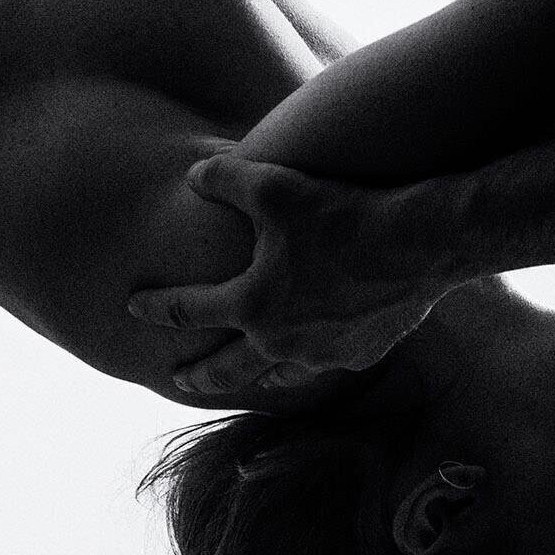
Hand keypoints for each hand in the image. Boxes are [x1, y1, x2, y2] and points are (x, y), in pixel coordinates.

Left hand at [126, 154, 446, 394]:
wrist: (421, 243)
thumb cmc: (343, 211)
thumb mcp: (273, 183)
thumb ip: (223, 179)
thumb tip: (191, 177)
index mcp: (251, 305)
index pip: (187, 311)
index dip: (157, 307)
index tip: (133, 307)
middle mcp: (281, 342)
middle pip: (225, 370)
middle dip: (196, 374)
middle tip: (177, 378)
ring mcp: (322, 355)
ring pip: (276, 377)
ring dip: (253, 378)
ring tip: (244, 377)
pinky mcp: (360, 355)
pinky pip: (324, 366)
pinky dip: (307, 363)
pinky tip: (309, 356)